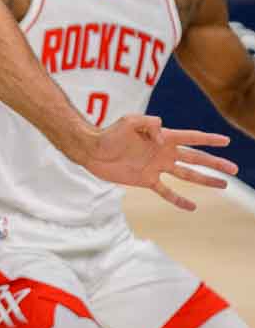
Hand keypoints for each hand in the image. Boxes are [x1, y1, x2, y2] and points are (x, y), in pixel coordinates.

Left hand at [85, 115, 236, 210]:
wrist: (93, 150)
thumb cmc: (110, 133)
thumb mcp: (129, 121)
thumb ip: (148, 124)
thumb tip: (163, 137)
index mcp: (162, 137)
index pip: (191, 138)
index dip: (209, 139)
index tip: (226, 140)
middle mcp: (163, 152)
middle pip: (195, 158)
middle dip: (215, 163)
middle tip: (234, 168)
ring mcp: (157, 167)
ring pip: (186, 175)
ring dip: (205, 180)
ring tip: (223, 185)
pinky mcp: (146, 181)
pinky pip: (166, 192)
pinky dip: (179, 200)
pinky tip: (193, 207)